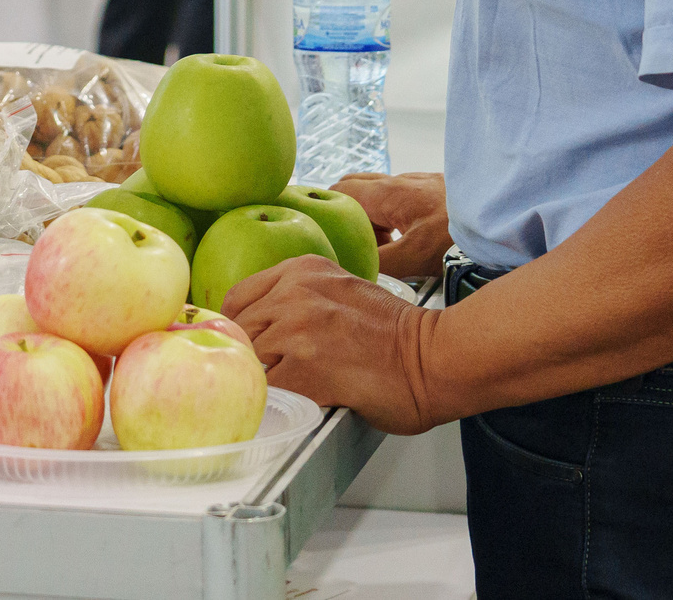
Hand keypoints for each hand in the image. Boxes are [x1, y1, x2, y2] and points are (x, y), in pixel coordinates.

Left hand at [225, 255, 442, 433]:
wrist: (435, 358)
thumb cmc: (396, 334)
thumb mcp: (341, 291)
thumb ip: (299, 299)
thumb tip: (262, 327)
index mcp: (301, 269)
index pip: (238, 298)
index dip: (238, 327)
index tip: (246, 345)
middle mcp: (294, 292)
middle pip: (238, 330)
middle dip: (249, 356)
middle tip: (269, 374)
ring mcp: (298, 330)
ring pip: (251, 361)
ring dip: (265, 379)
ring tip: (291, 387)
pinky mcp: (306, 370)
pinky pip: (269, 391)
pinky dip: (278, 402)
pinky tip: (299, 402)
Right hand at [333, 171, 450, 279]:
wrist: (503, 218)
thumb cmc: (460, 235)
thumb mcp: (416, 257)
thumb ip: (379, 263)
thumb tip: (353, 270)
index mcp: (388, 193)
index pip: (340, 191)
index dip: (329, 210)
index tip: (327, 233)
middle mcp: (400, 182)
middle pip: (357, 190)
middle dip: (350, 217)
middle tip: (358, 245)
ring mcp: (418, 182)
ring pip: (380, 195)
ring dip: (375, 219)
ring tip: (388, 247)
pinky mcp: (434, 188)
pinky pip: (402, 198)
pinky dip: (394, 216)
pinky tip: (409, 237)